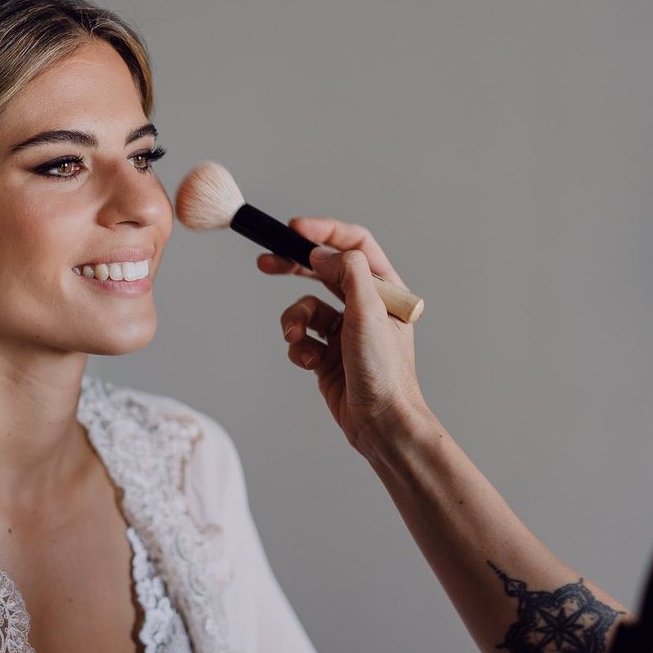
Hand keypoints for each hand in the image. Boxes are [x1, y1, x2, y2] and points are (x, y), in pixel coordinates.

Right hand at [258, 217, 430, 458]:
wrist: (381, 424)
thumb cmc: (385, 372)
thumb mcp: (369, 313)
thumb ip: (347, 273)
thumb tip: (321, 253)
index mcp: (384, 289)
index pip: (354, 245)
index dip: (325, 231)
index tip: (295, 228)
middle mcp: (365, 306)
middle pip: (323, 271)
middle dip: (294, 267)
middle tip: (267, 262)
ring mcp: (344, 331)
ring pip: (306, 308)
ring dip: (294, 320)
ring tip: (295, 338)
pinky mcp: (326, 355)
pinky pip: (300, 338)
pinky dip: (297, 347)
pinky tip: (307, 361)